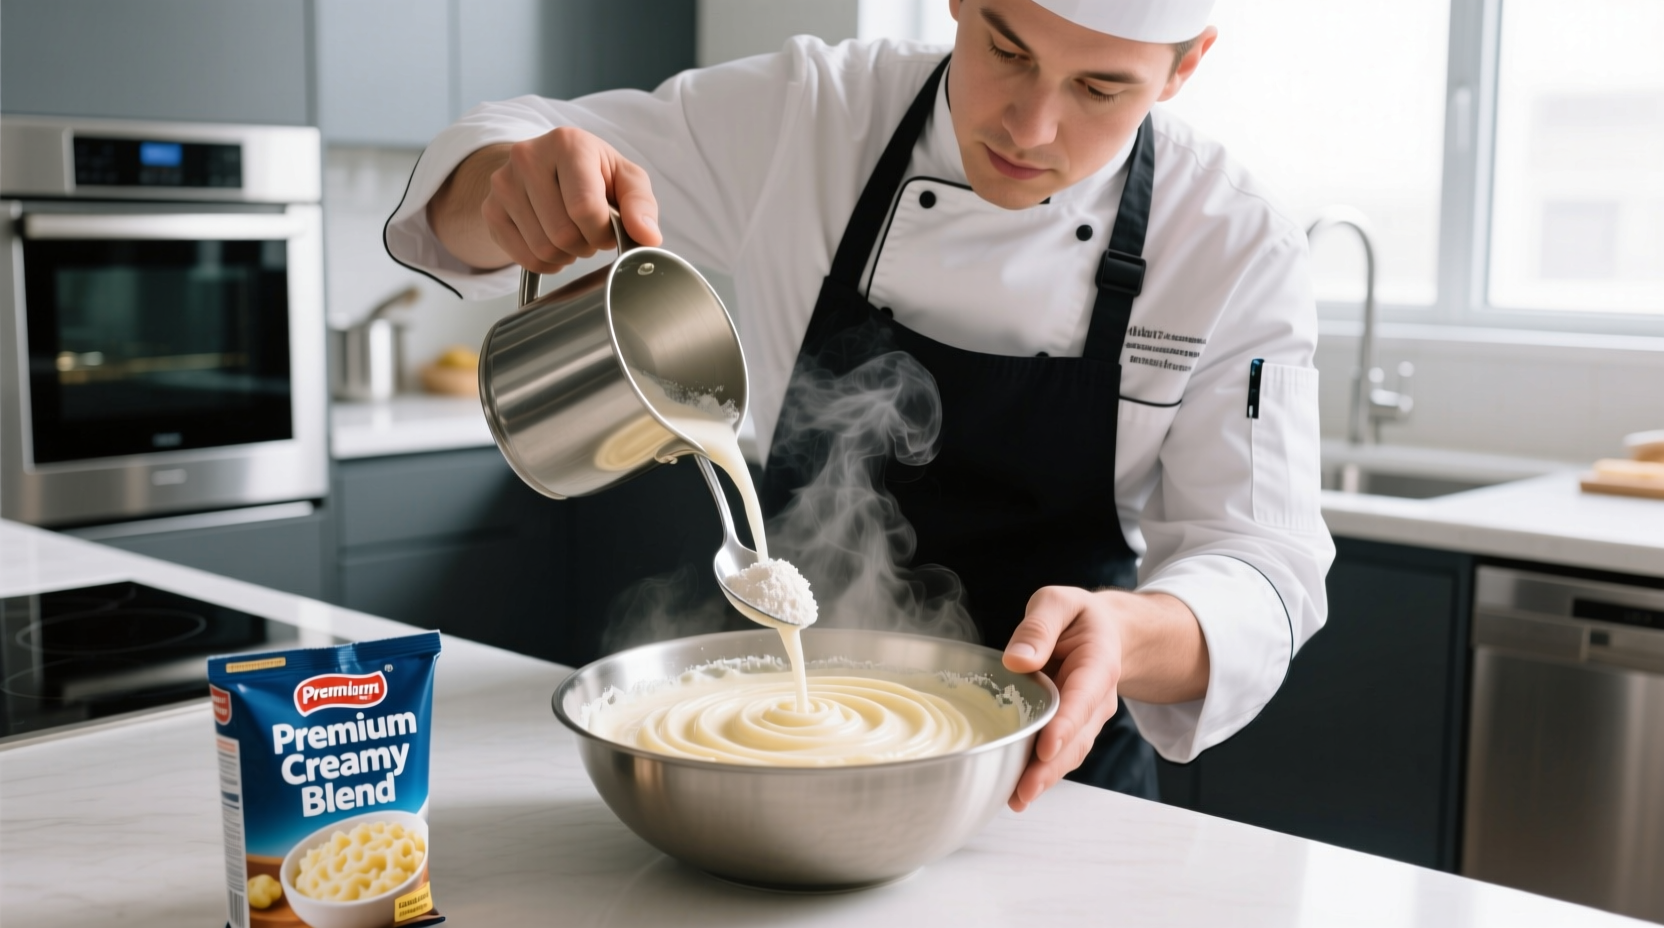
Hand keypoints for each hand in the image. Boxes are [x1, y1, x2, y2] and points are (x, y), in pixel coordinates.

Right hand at [429, 127, 661, 272]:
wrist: (548, 167)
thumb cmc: (594, 173)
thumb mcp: (626, 179)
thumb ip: (641, 205)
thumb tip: (648, 237)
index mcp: (567, 144)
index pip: (585, 208)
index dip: (603, 233)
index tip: (610, 229)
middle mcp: (528, 157)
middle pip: (563, 234)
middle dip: (586, 244)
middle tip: (590, 233)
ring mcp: (503, 183)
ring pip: (543, 249)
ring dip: (567, 254)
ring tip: (573, 234)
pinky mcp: (491, 209)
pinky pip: (524, 258)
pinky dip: (546, 262)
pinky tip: (554, 244)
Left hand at [1001, 588, 1207, 811]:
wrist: (1105, 632)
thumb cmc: (1078, 617)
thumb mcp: (1058, 603)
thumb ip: (1040, 626)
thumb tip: (1017, 660)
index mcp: (1098, 663)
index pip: (1083, 698)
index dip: (1066, 725)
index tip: (1047, 746)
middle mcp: (1097, 698)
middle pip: (1077, 737)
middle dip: (1051, 766)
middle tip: (1024, 790)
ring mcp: (1087, 718)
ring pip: (1070, 752)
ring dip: (1045, 777)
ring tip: (1017, 798)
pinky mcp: (1072, 729)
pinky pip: (1059, 753)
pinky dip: (1041, 772)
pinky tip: (1017, 791)